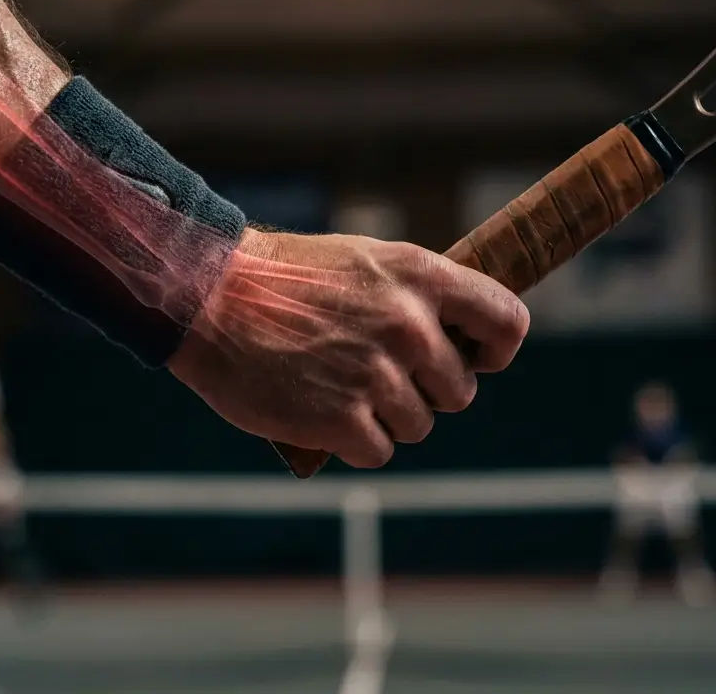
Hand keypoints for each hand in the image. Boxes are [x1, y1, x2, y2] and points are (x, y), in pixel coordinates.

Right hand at [168, 228, 529, 468]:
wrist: (208, 298)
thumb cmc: (283, 279)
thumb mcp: (363, 262)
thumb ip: (415, 296)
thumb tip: (459, 337)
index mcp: (419, 276)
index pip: (507, 322)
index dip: (494, 349)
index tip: (472, 357)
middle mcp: (407, 325)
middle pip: (460, 390)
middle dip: (426, 391)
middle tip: (377, 375)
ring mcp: (375, 375)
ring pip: (419, 425)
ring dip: (387, 419)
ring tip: (341, 389)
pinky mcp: (341, 420)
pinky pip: (378, 452)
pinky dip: (355, 442)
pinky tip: (324, 414)